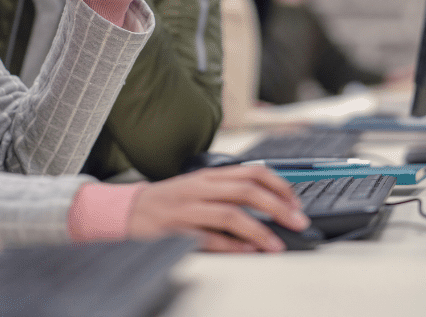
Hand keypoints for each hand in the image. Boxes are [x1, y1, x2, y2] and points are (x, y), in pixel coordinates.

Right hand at [128, 165, 309, 252]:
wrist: (128, 211)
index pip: (252, 171)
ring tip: (275, 245)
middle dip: (278, 207)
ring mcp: (188, 209)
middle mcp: (201, 188)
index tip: (296, 202)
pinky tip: (246, 253)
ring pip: (230, 214)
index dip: (279, 185)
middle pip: (247, 191)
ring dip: (258, 231)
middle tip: (297, 222)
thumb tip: (270, 202)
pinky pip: (209, 239)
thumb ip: (229, 190)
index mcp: (210, 175)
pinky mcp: (177, 231)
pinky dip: (231, 247)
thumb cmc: (170, 201)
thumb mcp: (200, 186)